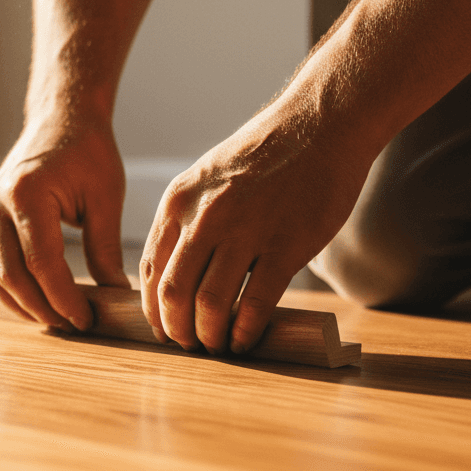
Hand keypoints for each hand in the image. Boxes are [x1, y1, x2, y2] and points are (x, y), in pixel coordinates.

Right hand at [0, 115, 130, 330]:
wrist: (61, 117)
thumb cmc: (88, 150)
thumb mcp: (105, 198)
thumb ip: (106, 251)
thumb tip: (116, 297)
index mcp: (27, 194)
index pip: (42, 263)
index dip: (64, 298)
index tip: (87, 318)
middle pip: (12, 276)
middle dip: (44, 309)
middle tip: (74, 326)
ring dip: (23, 306)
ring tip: (57, 319)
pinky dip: (9, 290)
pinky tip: (36, 302)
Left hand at [140, 101, 372, 354]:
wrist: (320, 125)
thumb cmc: (265, 154)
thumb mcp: (207, 177)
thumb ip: (188, 218)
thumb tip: (175, 270)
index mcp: (179, 201)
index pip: (151, 270)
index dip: (154, 309)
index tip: (164, 328)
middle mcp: (205, 217)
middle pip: (174, 294)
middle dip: (178, 330)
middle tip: (190, 345)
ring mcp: (245, 232)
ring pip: (210, 305)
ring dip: (210, 336)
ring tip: (218, 345)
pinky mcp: (286, 245)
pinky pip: (255, 304)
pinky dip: (245, 331)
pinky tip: (246, 340)